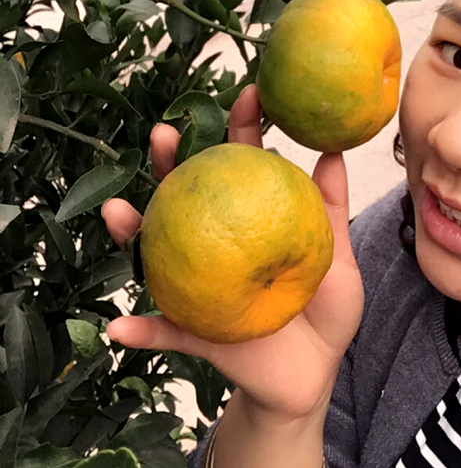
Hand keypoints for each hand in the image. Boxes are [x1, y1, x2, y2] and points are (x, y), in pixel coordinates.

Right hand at [102, 85, 364, 419]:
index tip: (249, 94)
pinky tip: (118, 328)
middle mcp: (216, 244)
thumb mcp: (337, 256)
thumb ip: (330, 209)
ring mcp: (199, 284)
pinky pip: (161, 333)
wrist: (316, 373)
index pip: (242, 167)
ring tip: (116, 210)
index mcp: (252, 221)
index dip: (242, 130)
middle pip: (186, 195)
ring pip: (155, 251)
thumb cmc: (327, 309)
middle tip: (164, 133)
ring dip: (130, 231)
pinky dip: (139, 332)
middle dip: (171, 163)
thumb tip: (334, 150)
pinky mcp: (194, 332)